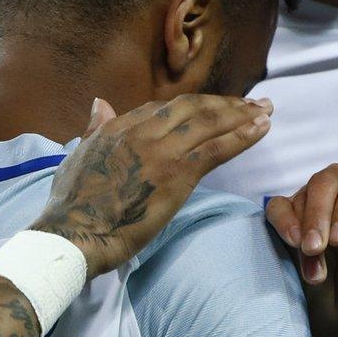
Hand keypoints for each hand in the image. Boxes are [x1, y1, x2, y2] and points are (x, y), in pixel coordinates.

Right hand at [34, 95, 273, 274]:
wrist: (74, 233)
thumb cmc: (71, 207)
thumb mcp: (78, 158)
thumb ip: (94, 130)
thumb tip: (100, 104)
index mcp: (117, 128)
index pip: (164, 108)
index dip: (195, 105)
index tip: (214, 106)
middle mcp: (141, 132)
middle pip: (192, 107)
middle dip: (225, 103)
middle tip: (253, 103)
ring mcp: (161, 150)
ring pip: (209, 122)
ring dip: (242, 114)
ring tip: (266, 110)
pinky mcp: (177, 173)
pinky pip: (217, 148)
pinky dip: (243, 136)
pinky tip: (262, 129)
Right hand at [265, 164, 337, 336]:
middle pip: (327, 180)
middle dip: (319, 214)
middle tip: (315, 249)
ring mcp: (317, 201)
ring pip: (303, 195)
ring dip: (304, 232)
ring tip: (314, 271)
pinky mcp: (291, 216)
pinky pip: (278, 207)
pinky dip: (282, 224)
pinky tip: (291, 244)